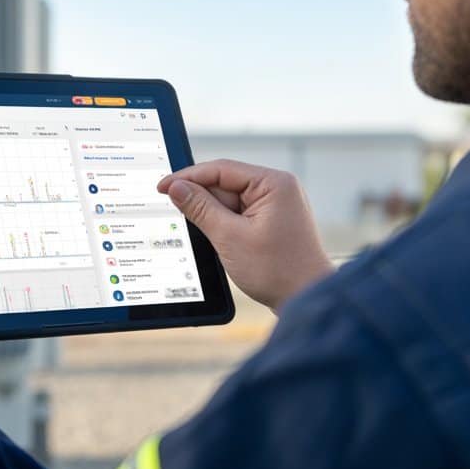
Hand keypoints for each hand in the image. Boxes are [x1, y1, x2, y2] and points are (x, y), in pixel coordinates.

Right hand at [157, 159, 333, 312]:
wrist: (307, 299)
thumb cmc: (278, 271)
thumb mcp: (230, 237)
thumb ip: (200, 208)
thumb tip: (176, 187)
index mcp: (274, 183)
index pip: (221, 169)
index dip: (188, 177)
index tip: (162, 186)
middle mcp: (278, 188)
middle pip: (224, 184)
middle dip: (201, 200)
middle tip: (176, 213)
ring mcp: (276, 205)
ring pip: (229, 201)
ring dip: (213, 216)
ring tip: (208, 237)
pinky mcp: (272, 220)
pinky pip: (239, 214)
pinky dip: (224, 224)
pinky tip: (218, 238)